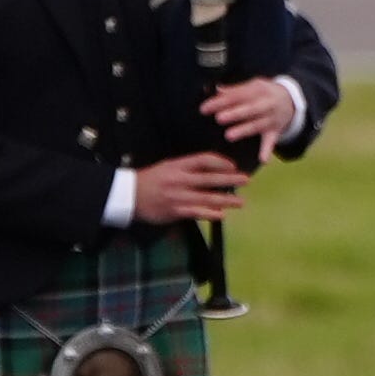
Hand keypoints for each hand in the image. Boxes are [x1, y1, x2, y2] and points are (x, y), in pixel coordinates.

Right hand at [130, 152, 245, 223]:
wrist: (127, 195)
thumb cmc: (150, 180)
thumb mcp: (167, 167)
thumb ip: (187, 169)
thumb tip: (210, 171)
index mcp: (178, 166)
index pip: (203, 160)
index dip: (220, 162)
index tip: (232, 165)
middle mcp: (180, 179)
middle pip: (210, 178)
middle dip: (230, 179)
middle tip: (246, 180)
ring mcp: (178, 196)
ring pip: (207, 197)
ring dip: (226, 200)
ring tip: (241, 202)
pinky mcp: (175, 210)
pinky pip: (197, 212)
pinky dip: (210, 214)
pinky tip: (222, 215)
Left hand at [204, 75, 304, 151]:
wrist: (291, 99)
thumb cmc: (265, 92)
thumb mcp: (253, 85)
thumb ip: (234, 89)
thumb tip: (214, 89)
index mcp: (258, 90)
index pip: (237, 95)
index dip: (221, 102)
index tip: (205, 108)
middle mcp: (266, 104)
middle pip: (249, 109)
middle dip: (234, 114)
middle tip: (219, 119)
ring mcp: (271, 118)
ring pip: (257, 125)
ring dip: (244, 130)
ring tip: (229, 136)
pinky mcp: (275, 131)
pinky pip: (271, 141)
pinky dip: (267, 150)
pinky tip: (263, 160)